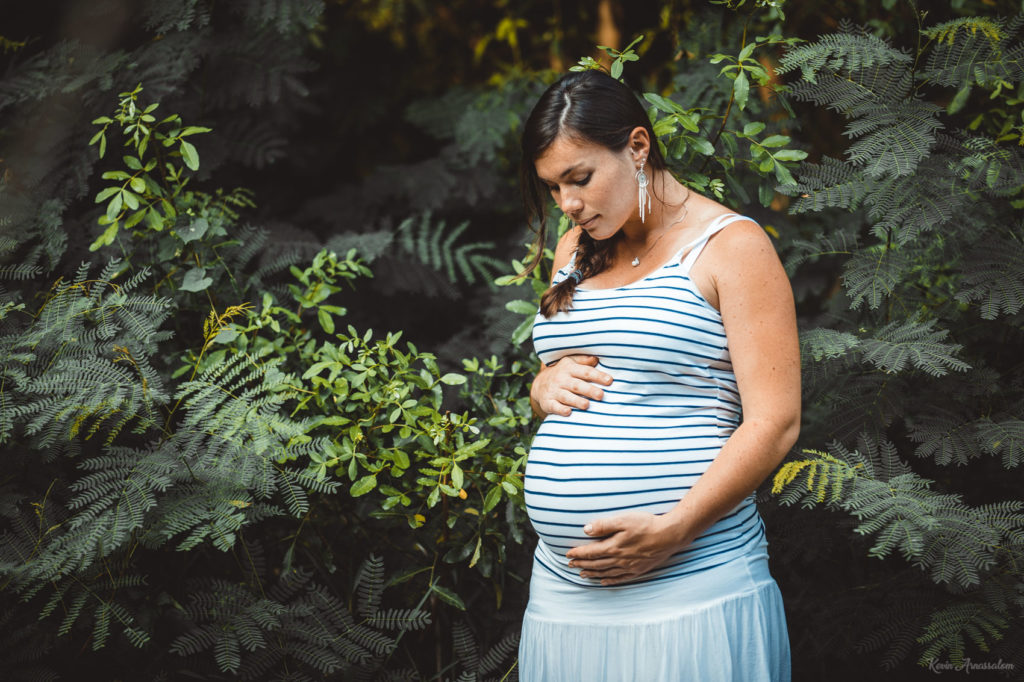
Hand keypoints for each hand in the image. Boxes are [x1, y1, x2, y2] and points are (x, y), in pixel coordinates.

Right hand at [530, 354, 612, 416]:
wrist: (539, 384)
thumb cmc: (562, 373)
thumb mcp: (570, 363)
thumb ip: (584, 361)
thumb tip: (596, 358)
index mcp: (569, 368)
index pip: (585, 372)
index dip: (598, 376)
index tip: (610, 380)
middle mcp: (561, 379)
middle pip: (577, 385)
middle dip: (589, 390)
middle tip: (601, 395)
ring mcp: (554, 391)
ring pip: (566, 396)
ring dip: (576, 401)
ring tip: (587, 405)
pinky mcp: (548, 402)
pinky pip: (554, 406)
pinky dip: (560, 410)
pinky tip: (568, 412)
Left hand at [564, 512, 688, 585]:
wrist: (669, 535)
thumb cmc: (646, 525)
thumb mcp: (623, 519)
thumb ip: (604, 525)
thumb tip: (586, 530)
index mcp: (613, 547)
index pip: (590, 552)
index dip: (578, 554)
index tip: (568, 555)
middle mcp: (619, 559)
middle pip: (596, 564)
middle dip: (581, 565)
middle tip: (570, 566)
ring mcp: (628, 566)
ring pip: (606, 573)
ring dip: (592, 574)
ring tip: (582, 575)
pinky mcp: (638, 570)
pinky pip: (620, 578)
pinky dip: (610, 581)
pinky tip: (604, 582)